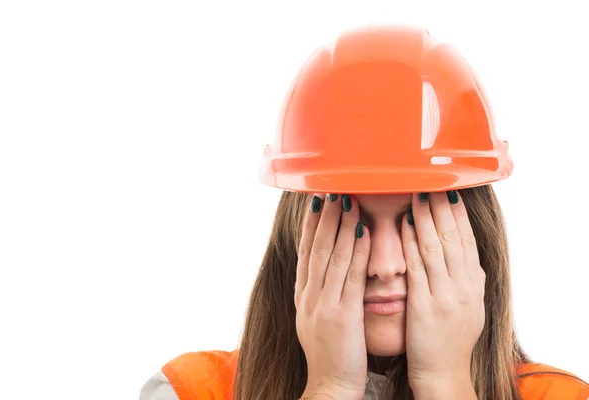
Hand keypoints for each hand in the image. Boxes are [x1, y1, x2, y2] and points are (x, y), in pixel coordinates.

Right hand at [295, 193, 370, 398]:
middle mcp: (309, 295)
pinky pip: (350, 276)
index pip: (306, 251)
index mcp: (303, 295)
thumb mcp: (316, 317)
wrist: (330, 384)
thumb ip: (320, 291)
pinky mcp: (341, 315)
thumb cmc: (331, 352)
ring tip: (348, 199)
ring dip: (341, 225)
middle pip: (317, 247)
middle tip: (331, 188)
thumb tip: (326, 268)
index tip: (317, 199)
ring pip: (332, 256)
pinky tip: (363, 231)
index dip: (311, 223)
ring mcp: (323, 304)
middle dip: (324, 216)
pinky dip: (356, 250)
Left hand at [401, 191, 484, 390]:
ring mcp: (447, 295)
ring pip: (437, 247)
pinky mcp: (427, 305)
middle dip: (443, 206)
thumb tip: (460, 246)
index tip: (450, 187)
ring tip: (419, 192)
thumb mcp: (467, 303)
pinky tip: (406, 224)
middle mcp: (464, 285)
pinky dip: (413, 243)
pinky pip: (420, 267)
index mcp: (474, 283)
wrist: (444, 373)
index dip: (458, 212)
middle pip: (454, 236)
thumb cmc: (450, 337)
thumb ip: (464, 274)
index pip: (467, 238)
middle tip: (433, 179)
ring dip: (427, 216)